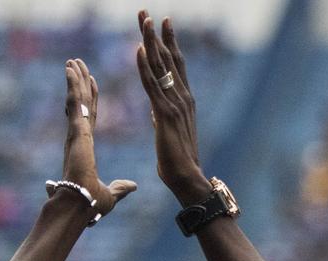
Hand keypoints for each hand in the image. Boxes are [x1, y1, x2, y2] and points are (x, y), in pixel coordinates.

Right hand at [62, 58, 136, 214]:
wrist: (79, 208)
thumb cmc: (89, 205)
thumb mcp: (111, 194)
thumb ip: (120, 188)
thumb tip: (132, 187)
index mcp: (85, 147)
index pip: (90, 117)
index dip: (90, 99)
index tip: (92, 82)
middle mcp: (77, 137)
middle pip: (80, 104)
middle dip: (79, 83)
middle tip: (77, 63)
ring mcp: (74, 133)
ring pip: (75, 100)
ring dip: (74, 80)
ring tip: (73, 61)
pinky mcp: (75, 132)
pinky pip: (74, 104)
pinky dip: (72, 86)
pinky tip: (71, 70)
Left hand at [135, 12, 210, 204]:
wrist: (187, 178)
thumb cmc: (177, 161)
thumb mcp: (169, 132)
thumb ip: (164, 116)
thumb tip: (156, 108)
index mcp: (185, 100)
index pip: (176, 65)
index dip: (169, 42)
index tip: (163, 23)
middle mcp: (183, 97)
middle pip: (169, 58)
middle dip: (158, 34)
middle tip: (147, 13)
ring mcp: (175, 104)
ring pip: (161, 66)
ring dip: (151, 42)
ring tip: (143, 20)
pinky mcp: (164, 114)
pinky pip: (152, 85)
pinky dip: (146, 66)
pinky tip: (140, 49)